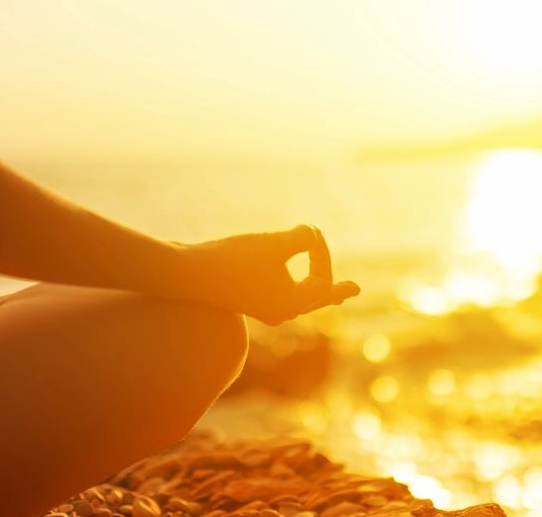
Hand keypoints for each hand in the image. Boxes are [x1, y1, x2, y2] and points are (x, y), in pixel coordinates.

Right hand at [180, 224, 359, 324]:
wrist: (186, 274)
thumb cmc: (232, 259)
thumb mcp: (273, 244)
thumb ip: (302, 238)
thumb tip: (312, 235)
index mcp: (292, 303)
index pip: (322, 279)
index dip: (321, 251)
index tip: (310, 231)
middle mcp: (280, 311)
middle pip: (315, 298)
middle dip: (334, 290)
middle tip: (355, 290)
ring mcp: (263, 307)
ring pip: (298, 299)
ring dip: (313, 288)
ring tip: (331, 292)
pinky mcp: (247, 299)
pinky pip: (281, 297)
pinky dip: (292, 287)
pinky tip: (292, 284)